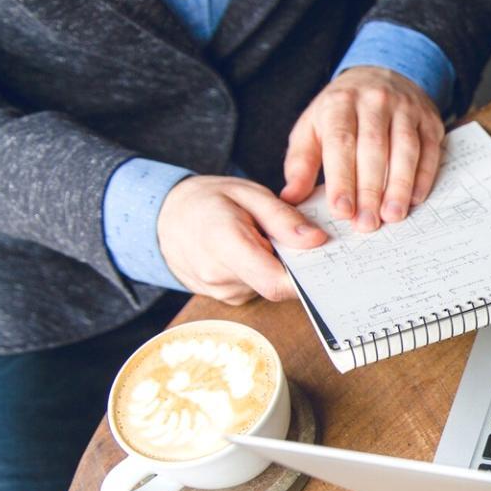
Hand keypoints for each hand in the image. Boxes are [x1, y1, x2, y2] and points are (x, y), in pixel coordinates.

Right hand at [158, 176, 326, 304]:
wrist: (165, 218)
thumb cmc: (208, 200)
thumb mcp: (248, 193)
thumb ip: (283, 217)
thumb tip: (317, 240)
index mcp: (223, 243)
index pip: (275, 281)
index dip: (305, 278)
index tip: (325, 263)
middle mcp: (219, 275)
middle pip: (276, 284)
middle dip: (295, 266)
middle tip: (301, 241)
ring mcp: (221, 291)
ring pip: (268, 286)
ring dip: (278, 267)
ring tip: (267, 240)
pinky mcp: (225, 297)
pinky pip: (258, 288)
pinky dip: (265, 271)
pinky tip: (256, 252)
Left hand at [281, 66, 444, 231]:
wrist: (381, 74)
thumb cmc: (341, 111)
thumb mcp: (312, 127)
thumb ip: (301, 163)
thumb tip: (291, 197)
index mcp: (339, 103)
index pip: (341, 142)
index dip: (342, 178)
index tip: (342, 210)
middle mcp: (374, 102)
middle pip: (374, 148)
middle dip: (370, 189)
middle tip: (366, 224)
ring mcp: (405, 108)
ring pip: (405, 149)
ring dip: (399, 185)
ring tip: (392, 215)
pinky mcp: (429, 119)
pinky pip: (429, 149)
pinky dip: (423, 176)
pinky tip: (415, 199)